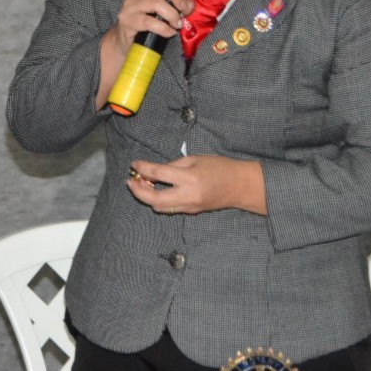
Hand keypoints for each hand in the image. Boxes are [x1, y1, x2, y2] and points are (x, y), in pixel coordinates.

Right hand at [97, 0, 195, 105]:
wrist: (126, 42)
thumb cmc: (147, 22)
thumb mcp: (165, 9)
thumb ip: (179, 3)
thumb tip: (190, 3)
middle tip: (183, 9)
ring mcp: (130, 4)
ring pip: (156, 3)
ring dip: (172, 14)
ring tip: (176, 24)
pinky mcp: (127, 19)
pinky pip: (150, 21)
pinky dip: (164, 28)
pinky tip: (169, 32)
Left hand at [127, 155, 266, 215]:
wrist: (239, 186)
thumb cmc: (218, 167)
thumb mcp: (195, 159)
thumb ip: (172, 165)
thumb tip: (153, 171)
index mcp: (190, 177)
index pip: (159, 174)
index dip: (143, 169)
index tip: (134, 164)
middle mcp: (188, 195)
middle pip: (155, 200)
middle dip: (138, 192)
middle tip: (130, 181)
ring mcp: (190, 206)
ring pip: (160, 207)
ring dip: (147, 198)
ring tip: (142, 185)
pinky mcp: (192, 212)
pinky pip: (170, 209)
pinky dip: (159, 201)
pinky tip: (156, 191)